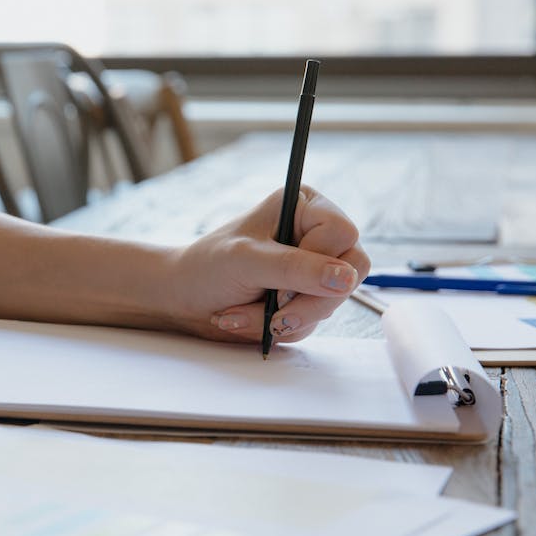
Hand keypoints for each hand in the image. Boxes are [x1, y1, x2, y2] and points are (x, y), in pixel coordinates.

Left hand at [164, 186, 369, 341]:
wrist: (183, 298)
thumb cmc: (206, 267)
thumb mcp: (247, 261)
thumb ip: (296, 267)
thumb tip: (345, 278)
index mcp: (305, 207)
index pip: (343, 233)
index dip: (319, 262)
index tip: (281, 280)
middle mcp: (315, 235)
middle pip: (352, 270)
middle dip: (309, 300)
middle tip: (274, 313)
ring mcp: (313, 270)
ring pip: (333, 302)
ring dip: (286, 317)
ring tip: (242, 312)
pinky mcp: (305, 298)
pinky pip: (314, 322)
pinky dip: (280, 328)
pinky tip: (247, 318)